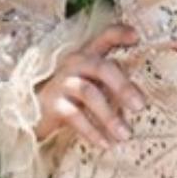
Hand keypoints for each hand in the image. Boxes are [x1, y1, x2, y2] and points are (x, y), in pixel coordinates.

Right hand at [32, 22, 146, 151]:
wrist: (34, 113)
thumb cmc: (73, 96)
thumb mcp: (93, 82)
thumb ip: (113, 82)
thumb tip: (142, 99)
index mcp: (88, 55)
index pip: (104, 37)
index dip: (119, 33)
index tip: (136, 36)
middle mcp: (74, 64)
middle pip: (101, 68)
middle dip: (123, 86)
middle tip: (140, 106)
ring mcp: (62, 83)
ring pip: (89, 93)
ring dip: (109, 115)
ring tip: (125, 134)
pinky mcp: (52, 104)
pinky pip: (75, 116)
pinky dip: (92, 131)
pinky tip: (106, 143)